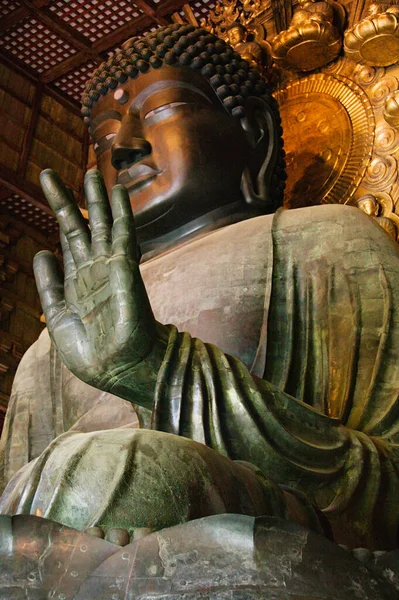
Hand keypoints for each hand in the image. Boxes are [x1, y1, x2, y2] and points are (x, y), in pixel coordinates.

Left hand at [34, 169, 163, 400]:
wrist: (117, 368)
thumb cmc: (90, 352)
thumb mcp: (58, 317)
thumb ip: (49, 285)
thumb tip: (40, 252)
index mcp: (77, 283)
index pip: (69, 244)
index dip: (61, 219)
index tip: (54, 195)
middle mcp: (93, 270)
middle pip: (79, 228)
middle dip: (69, 201)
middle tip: (50, 174)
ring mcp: (110, 267)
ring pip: (100, 224)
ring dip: (94, 198)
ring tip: (89, 172)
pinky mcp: (124, 267)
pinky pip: (123, 233)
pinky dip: (120, 211)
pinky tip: (116, 191)